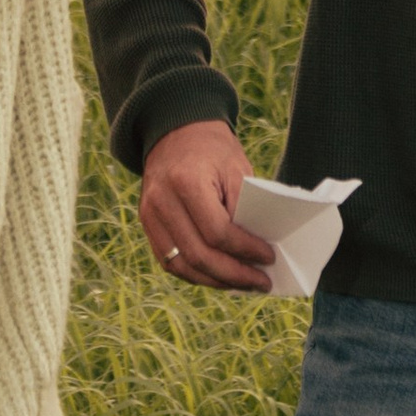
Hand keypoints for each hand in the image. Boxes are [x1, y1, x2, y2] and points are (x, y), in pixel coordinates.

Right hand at [140, 120, 274, 293]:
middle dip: (233, 274)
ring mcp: (149, 215)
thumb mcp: (236, 169)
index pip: (217, 232)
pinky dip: (196, 274)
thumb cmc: (213, 150)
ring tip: (242, 284)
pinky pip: (170, 261)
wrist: (176, 131)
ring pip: (181, 266)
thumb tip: (257, 252)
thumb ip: (244, 209)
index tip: (269, 257)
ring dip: (215, 281)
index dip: (245, 250)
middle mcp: (162, 201)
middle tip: (260, 281)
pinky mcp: (147, 224)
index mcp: (186, 182)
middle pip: (198, 255)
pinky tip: (218, 277)